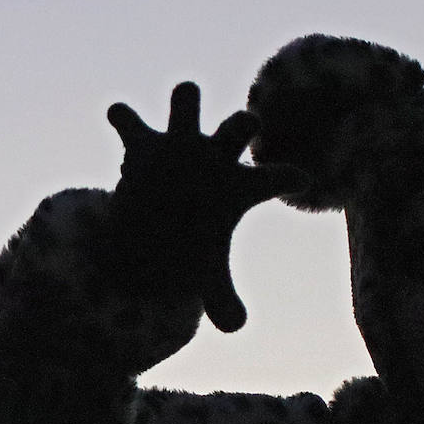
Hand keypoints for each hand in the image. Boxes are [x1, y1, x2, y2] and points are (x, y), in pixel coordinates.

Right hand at [107, 82, 305, 331]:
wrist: (158, 216)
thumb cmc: (194, 237)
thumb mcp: (205, 270)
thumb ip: (220, 295)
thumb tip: (234, 328)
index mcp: (239, 185)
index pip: (274, 178)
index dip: (288, 177)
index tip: (303, 179)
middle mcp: (214, 155)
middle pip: (238, 125)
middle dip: (242, 123)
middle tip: (247, 125)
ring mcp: (179, 142)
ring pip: (186, 101)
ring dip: (186, 99)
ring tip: (186, 96)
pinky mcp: (143, 142)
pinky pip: (129, 121)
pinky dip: (124, 118)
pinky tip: (120, 118)